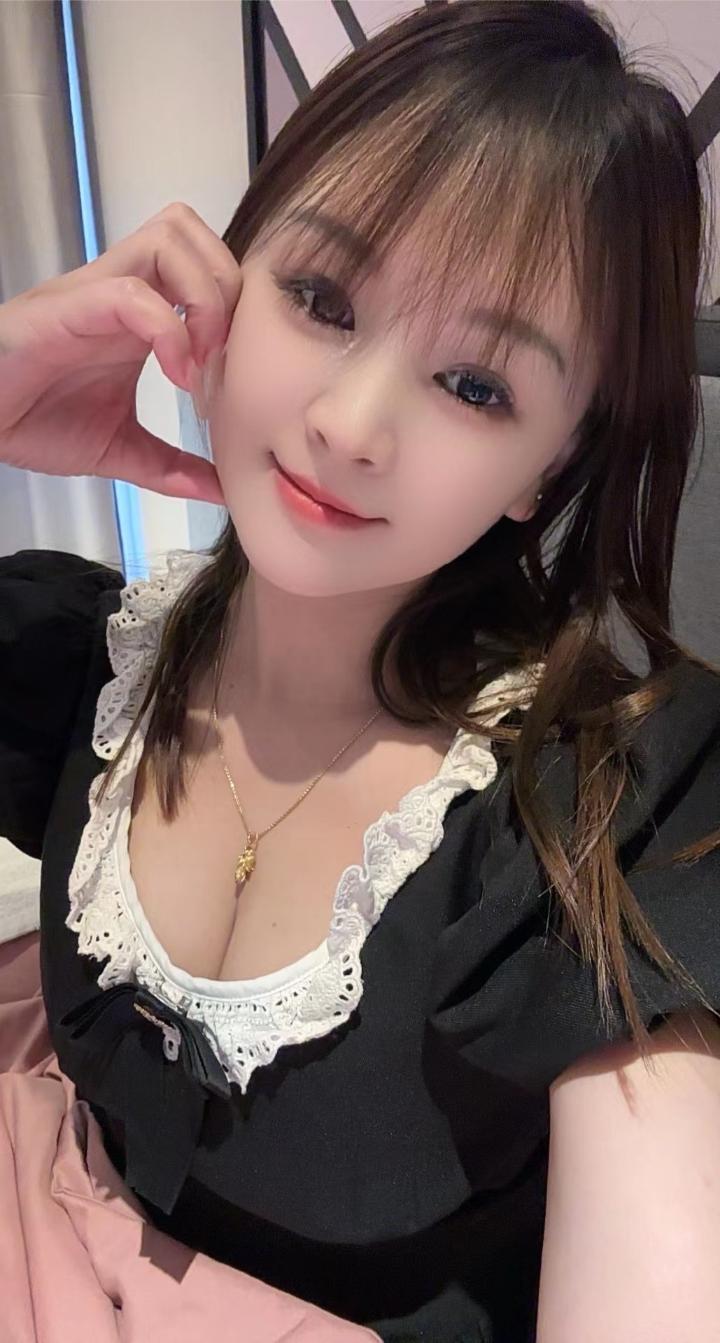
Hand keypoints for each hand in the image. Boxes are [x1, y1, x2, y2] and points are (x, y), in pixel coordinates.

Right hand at [0, 202, 241, 502]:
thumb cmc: (32, 417)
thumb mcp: (120, 450)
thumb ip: (172, 468)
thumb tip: (222, 491)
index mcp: (139, 316)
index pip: (204, 263)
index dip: (236, 305)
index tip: (238, 371)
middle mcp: (121, 292)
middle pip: (191, 231)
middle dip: (227, 286)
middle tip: (225, 353)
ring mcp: (96, 294)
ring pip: (168, 239)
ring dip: (202, 295)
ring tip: (202, 358)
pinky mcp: (68, 307)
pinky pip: (132, 292)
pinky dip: (168, 330)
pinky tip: (176, 374)